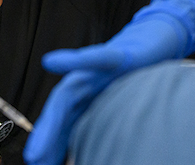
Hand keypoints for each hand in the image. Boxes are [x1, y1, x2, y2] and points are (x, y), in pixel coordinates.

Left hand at [23, 0, 194, 164]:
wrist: (159, 42)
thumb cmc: (140, 77)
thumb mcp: (122, 106)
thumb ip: (104, 126)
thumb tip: (96, 154)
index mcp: (89, 99)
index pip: (66, 124)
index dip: (53, 144)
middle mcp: (88, 84)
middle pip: (62, 111)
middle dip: (47, 135)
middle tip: (35, 159)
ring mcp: (99, 70)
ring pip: (70, 92)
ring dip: (53, 114)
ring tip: (40, 139)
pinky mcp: (117, 55)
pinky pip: (94, 58)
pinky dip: (73, 60)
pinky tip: (51, 62)